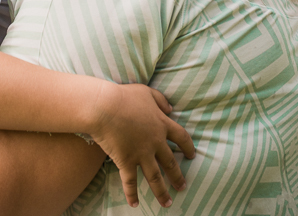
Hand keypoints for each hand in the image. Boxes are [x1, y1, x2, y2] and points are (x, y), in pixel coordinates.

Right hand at [89, 83, 194, 207]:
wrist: (105, 107)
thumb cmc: (124, 96)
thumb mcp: (147, 92)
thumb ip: (161, 100)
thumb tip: (171, 108)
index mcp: (162, 124)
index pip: (181, 137)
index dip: (188, 147)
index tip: (192, 155)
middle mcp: (155, 142)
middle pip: (171, 162)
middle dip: (178, 176)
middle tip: (183, 187)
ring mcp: (141, 153)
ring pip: (155, 177)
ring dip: (162, 192)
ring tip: (168, 203)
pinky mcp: (126, 161)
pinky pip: (130, 182)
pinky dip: (132, 194)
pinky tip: (135, 204)